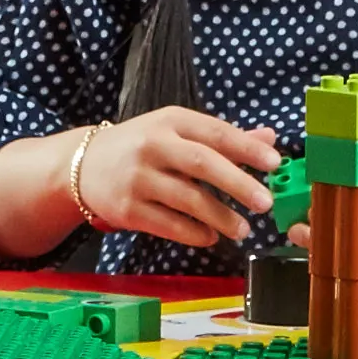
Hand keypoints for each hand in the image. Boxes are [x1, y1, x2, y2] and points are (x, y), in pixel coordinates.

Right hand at [75, 109, 283, 249]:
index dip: (247, 148)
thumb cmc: (141, 146)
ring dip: (220, 217)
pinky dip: (195, 234)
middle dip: (238, 184)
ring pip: (187, 200)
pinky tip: (211, 237)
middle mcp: (152, 146)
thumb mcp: (176, 131)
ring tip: (243, 229)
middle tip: (265, 203)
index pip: (215, 132)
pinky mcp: (127, 210)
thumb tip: (270, 139)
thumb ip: (222, 137)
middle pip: (202, 164)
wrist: (82, 165)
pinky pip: (169, 225)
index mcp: (170, 121)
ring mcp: (138, 178)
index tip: (275, 163)